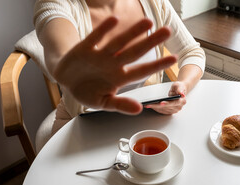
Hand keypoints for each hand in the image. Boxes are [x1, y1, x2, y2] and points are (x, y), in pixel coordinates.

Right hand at [54, 17, 176, 114]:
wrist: (65, 82)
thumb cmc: (87, 92)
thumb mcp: (104, 103)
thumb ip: (121, 105)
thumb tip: (140, 109)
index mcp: (119, 78)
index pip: (142, 70)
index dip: (157, 65)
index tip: (173, 59)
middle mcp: (113, 64)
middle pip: (135, 52)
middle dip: (150, 42)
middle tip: (167, 31)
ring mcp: (100, 55)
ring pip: (119, 42)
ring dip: (133, 32)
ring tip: (148, 22)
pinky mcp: (84, 48)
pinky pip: (95, 38)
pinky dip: (103, 30)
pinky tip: (114, 21)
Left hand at [145, 81, 186, 114]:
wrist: (179, 91)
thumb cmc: (179, 87)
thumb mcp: (179, 85)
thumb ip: (180, 89)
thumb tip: (181, 94)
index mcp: (182, 101)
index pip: (173, 103)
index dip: (167, 103)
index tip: (161, 103)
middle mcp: (179, 107)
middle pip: (166, 107)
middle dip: (157, 106)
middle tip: (149, 104)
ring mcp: (174, 110)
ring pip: (163, 110)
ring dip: (155, 108)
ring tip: (148, 105)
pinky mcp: (170, 111)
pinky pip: (162, 111)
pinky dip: (157, 109)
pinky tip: (152, 106)